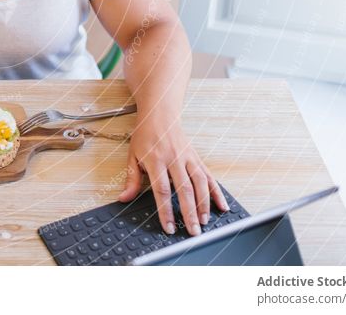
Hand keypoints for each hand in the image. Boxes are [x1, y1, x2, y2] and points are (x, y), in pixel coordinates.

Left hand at [119, 121, 228, 235]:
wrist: (159, 113)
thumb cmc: (144, 135)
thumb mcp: (132, 155)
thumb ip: (131, 179)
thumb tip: (124, 198)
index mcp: (156, 159)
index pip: (162, 189)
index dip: (166, 210)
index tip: (169, 227)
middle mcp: (174, 158)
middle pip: (184, 189)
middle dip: (189, 213)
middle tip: (192, 232)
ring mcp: (188, 157)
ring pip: (200, 183)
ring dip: (204, 204)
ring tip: (204, 222)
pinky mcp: (197, 157)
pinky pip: (209, 176)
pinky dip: (216, 192)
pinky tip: (222, 206)